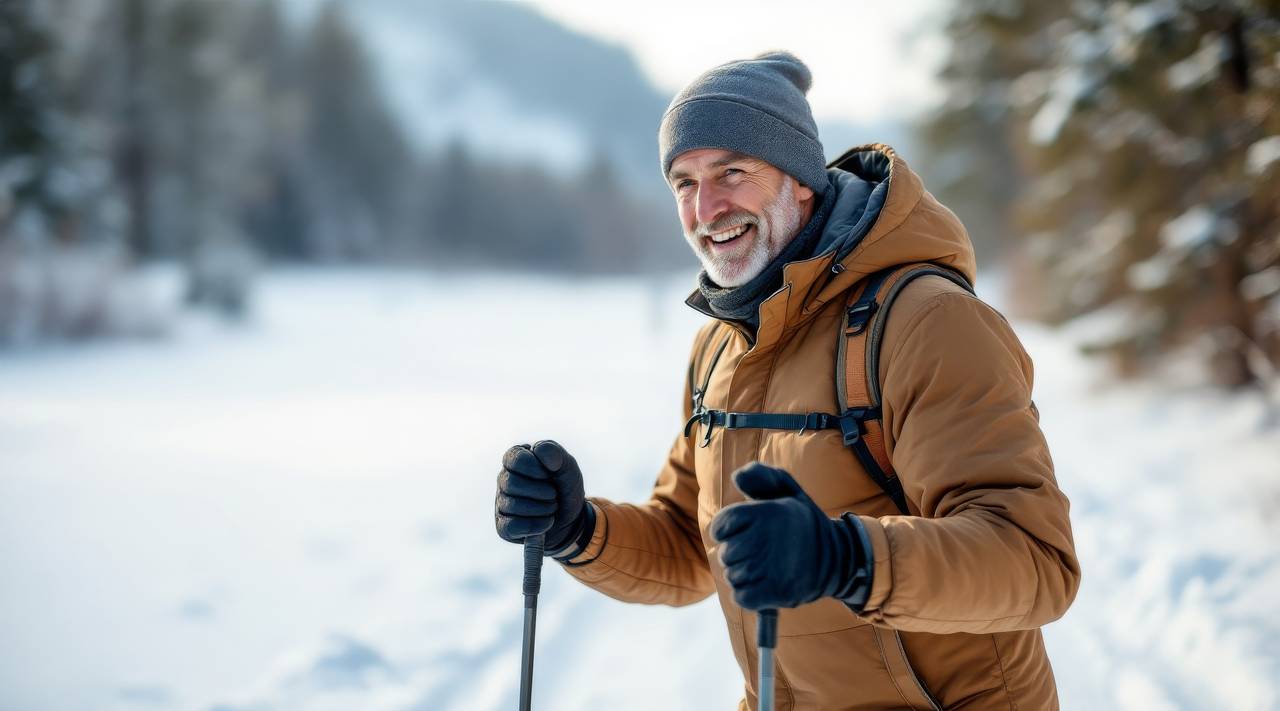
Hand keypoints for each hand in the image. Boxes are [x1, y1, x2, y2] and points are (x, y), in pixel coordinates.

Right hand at [495, 440, 589, 555]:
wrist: (572, 520)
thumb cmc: (565, 488)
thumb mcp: (567, 467)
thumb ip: (555, 452)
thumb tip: (537, 450)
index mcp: (515, 458)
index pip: (516, 459)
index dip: (536, 469)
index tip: (551, 475)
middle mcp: (504, 480)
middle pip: (511, 483)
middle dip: (541, 491)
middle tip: (554, 494)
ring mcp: (501, 503)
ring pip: (512, 505)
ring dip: (542, 508)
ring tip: (553, 507)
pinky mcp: (504, 526)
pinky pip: (512, 526)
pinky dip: (536, 525)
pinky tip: (546, 522)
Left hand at [710, 462, 868, 609]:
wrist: (840, 557)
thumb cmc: (802, 522)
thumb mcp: (787, 490)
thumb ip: (760, 476)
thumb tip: (736, 477)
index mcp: (768, 513)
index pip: (721, 525)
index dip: (724, 530)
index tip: (739, 531)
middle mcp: (768, 538)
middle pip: (726, 554)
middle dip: (736, 553)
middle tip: (757, 550)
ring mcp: (773, 568)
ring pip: (733, 576)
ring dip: (743, 574)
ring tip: (764, 566)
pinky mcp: (778, 592)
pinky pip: (742, 597)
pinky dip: (747, 594)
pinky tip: (762, 584)